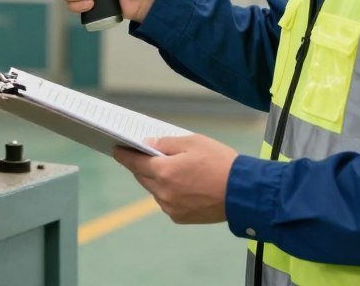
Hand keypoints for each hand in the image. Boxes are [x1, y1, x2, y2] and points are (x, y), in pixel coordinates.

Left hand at [112, 134, 237, 223]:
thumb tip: (148, 144)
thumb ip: (166, 143)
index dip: (124, 155)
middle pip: (143, 177)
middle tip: (146, 156)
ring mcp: (171, 207)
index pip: (135, 162)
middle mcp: (163, 192)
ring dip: (158, 180)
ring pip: (155, 190)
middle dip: (143, 166)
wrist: (243, 193)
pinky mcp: (180, 217)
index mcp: (164, 171)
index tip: (116, 150)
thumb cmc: (220, 163)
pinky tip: (184, 185)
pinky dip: (169, 193)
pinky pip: (167, 202)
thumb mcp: (193, 142)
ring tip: (172, 170)